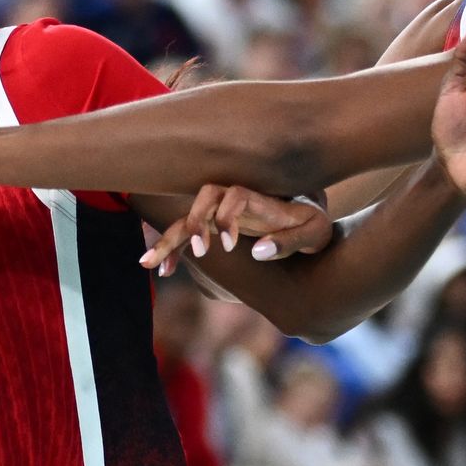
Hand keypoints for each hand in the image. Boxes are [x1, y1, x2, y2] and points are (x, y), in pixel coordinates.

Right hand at [139, 185, 331, 274]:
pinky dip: (172, 249)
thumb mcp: (315, 233)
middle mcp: (237, 197)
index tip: (229, 246)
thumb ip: (292, 240)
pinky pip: (186, 233)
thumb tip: (259, 251)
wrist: (309, 216)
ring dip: (169, 239)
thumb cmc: (313, 224)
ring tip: (149, 264)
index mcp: (262, 198)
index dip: (228, 215)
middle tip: (199, 251)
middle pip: (205, 197)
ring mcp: (222, 210)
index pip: (236, 194)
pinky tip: (164, 271)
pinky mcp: (214, 224)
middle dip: (195, 222)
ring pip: (188, 216)